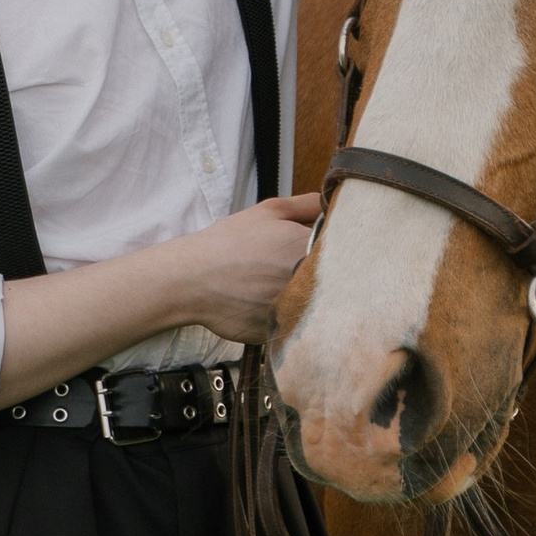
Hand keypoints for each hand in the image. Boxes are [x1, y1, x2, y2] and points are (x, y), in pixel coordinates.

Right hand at [175, 194, 321, 345]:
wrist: (192, 279)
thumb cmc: (230, 242)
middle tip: (287, 270)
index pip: (343, 251)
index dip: (330, 251)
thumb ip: (307, 204)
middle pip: (333, 279)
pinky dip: (284, 315)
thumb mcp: (270, 211)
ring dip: (303, 296)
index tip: (310, 251)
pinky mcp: (283, 332)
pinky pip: (293, 323)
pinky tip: (263, 305)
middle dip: (318, 274)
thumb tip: (333, 203)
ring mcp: (297, 309)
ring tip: (272, 288)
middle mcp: (309, 281)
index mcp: (312, 249)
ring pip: (314, 304)